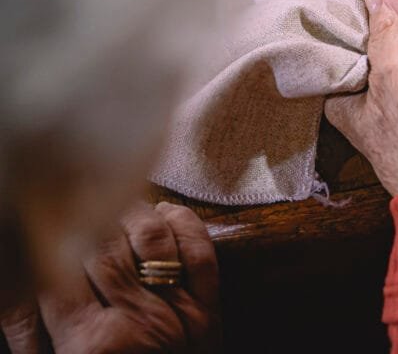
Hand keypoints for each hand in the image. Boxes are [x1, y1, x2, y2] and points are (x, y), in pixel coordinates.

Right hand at [1, 203, 219, 352]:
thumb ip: (52, 323)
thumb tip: (40, 277)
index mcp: (90, 346)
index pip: (58, 274)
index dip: (47, 241)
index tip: (44, 224)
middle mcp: (136, 323)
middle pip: (103, 249)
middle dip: (86, 218)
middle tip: (77, 201)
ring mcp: (180, 312)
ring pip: (152, 239)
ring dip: (132, 213)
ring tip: (117, 203)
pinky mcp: (212, 308)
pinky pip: (201, 251)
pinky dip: (185, 224)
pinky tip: (166, 213)